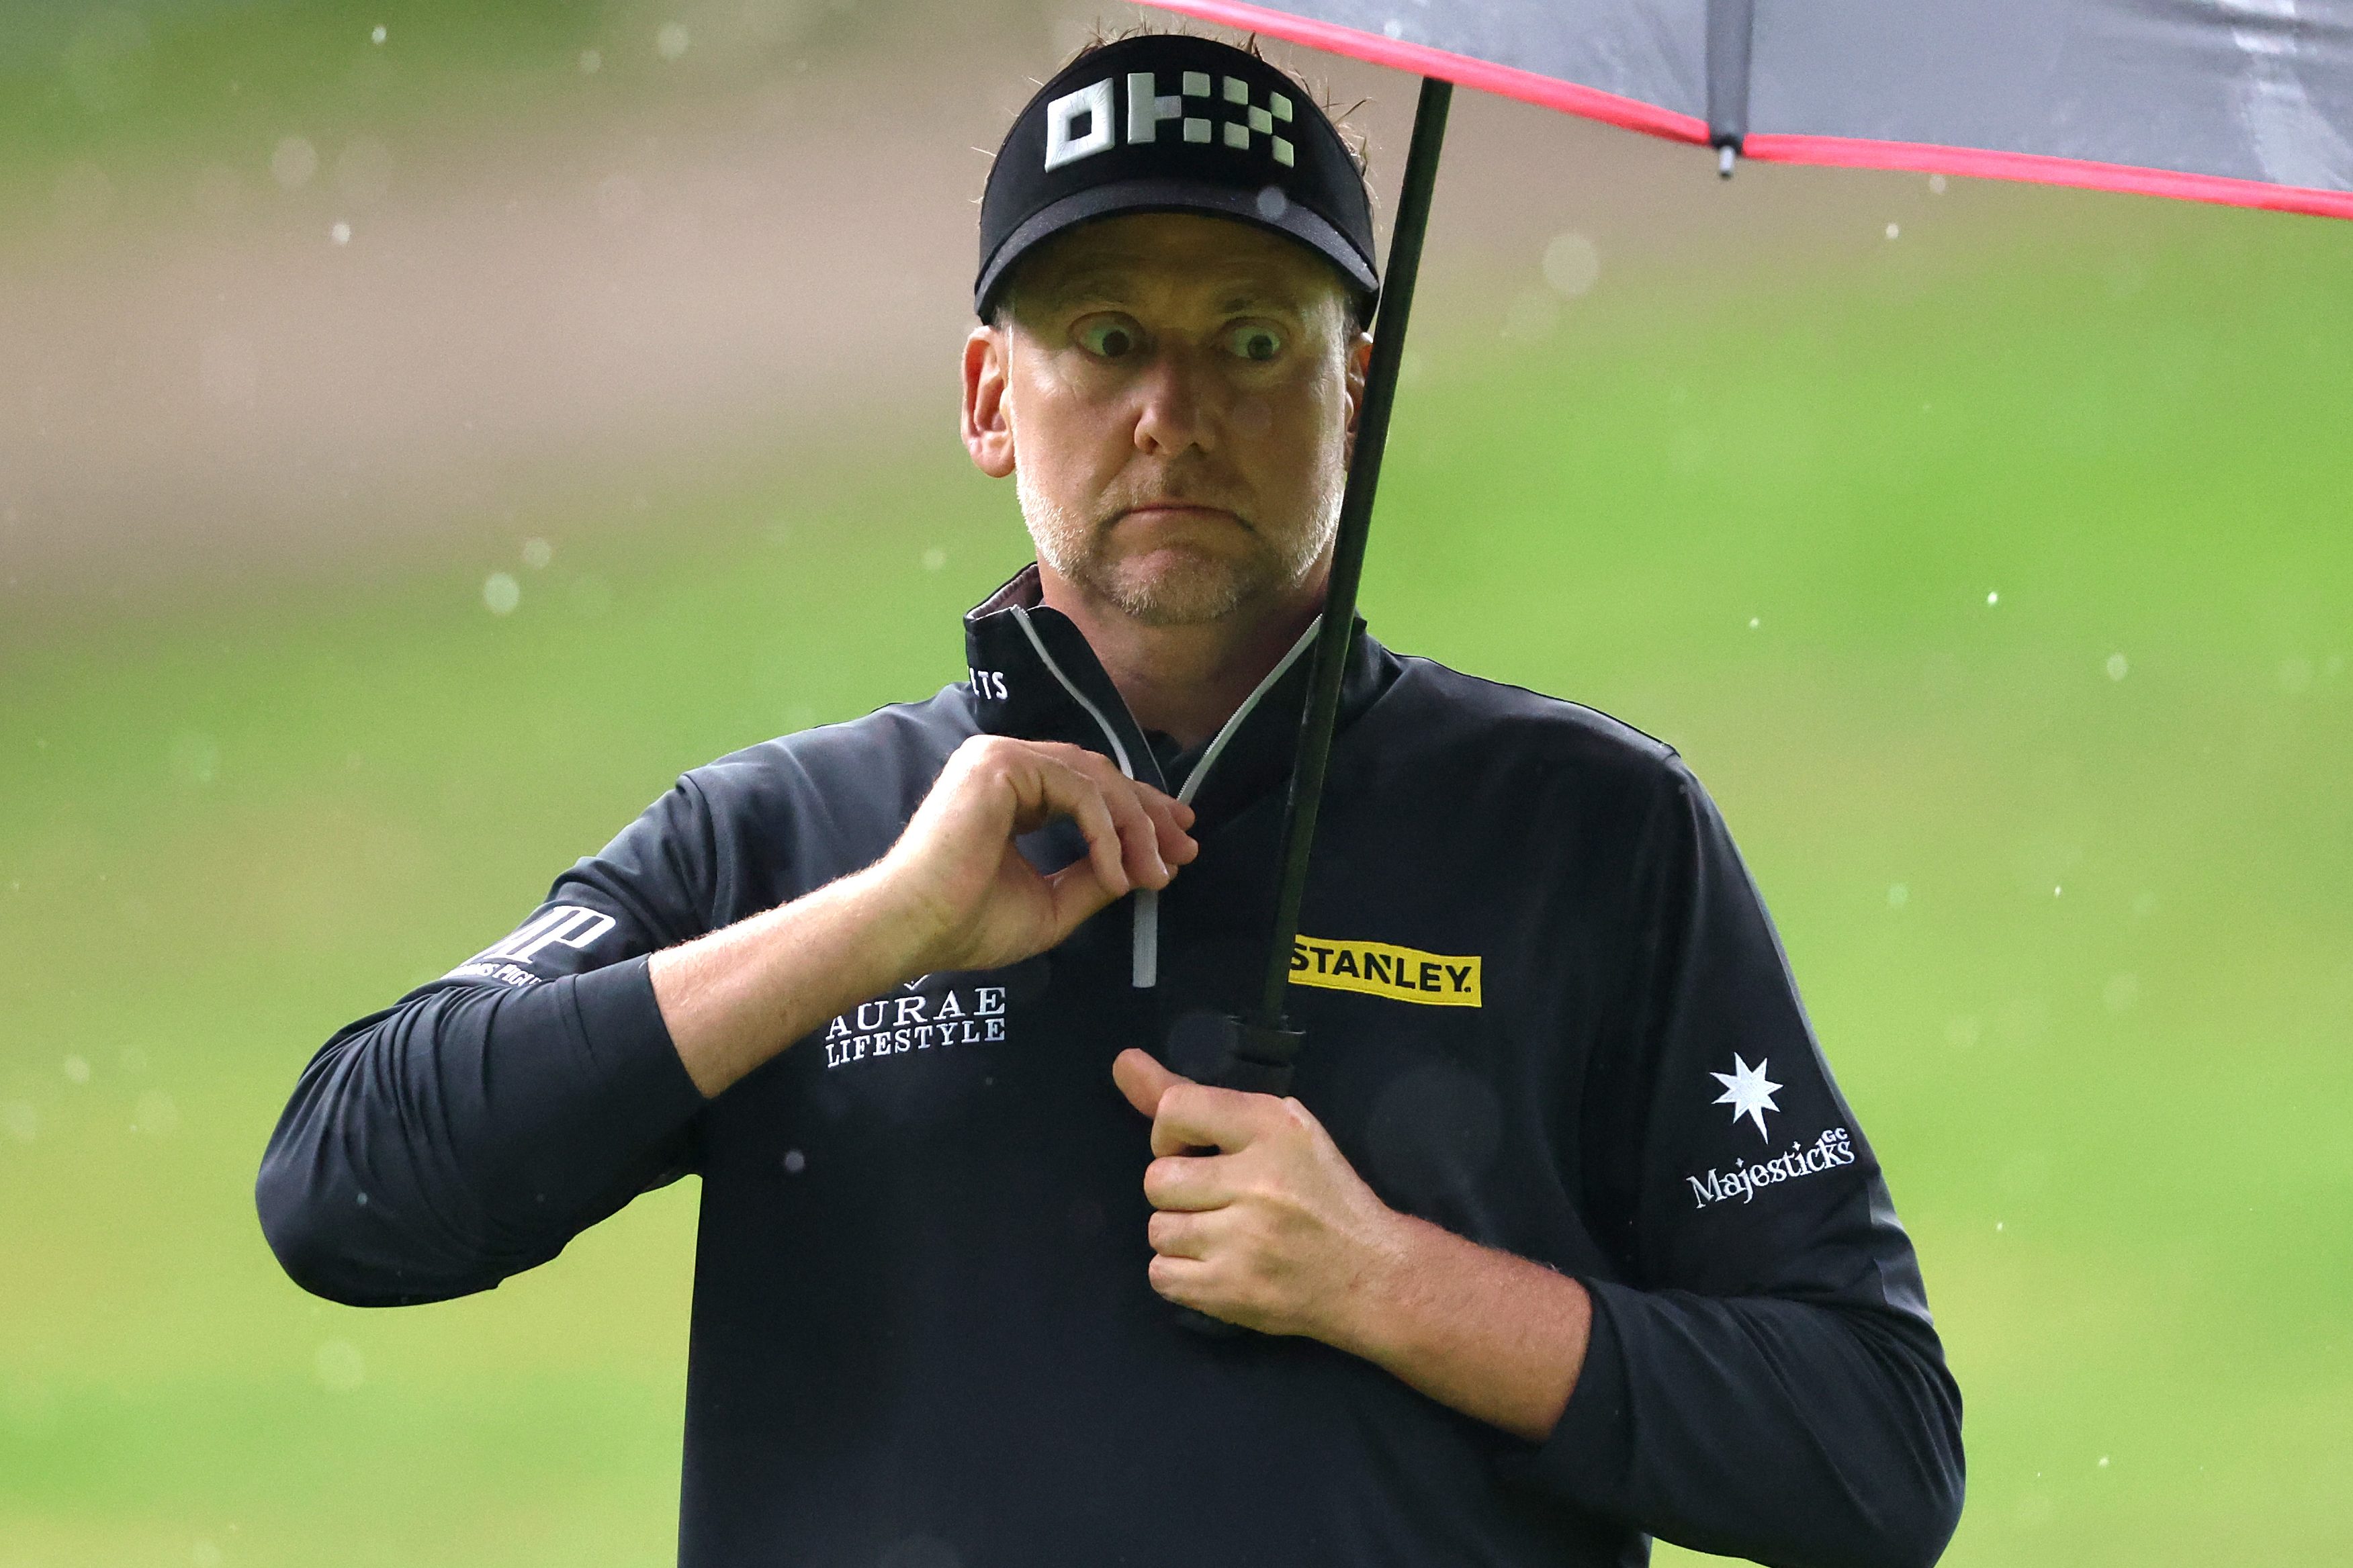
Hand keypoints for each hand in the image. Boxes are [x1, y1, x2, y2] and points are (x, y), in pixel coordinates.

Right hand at [879, 737, 1196, 975]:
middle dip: (1149, 813)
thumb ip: (1094, 879)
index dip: (1138, 815)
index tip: (1176, 848)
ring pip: (1095, 779)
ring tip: (1156, 872)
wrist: (913, 928)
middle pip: (1099, 774)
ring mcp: (999, 758)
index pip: (1089, 789)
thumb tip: (1142, 869)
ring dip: (1135, 827)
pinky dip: (1107, 832)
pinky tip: (1117, 872)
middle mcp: (1005, 764)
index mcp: (1011, 791)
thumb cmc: (967, 923)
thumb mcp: (1052, 902)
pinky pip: (1078, 791)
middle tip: (1185, 847)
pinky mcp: (1000, 765)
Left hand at [1113, 1047, 1405, 1345]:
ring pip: (1158, 1230)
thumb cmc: (1322, 1194)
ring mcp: (1243, 1240)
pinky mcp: (1231, 1290)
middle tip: (1216, 1202)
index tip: (1194, 1150)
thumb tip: (1122, 1063)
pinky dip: (1181, 1274)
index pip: (1174, 1109)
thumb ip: (1196, 1099)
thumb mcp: (1278, 1129)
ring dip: (1182, 1235)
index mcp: (1272, 1128)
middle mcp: (1257, 1180)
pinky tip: (1217, 1266)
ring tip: (1222, 1237)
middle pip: (1157, 1180)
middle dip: (1178, 1193)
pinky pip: (1161, 1276)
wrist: (1372, 1276)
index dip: (1169, 1134)